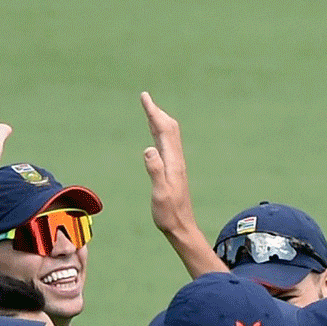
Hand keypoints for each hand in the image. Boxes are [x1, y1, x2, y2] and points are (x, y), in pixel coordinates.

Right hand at [140, 91, 199, 237]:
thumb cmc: (169, 214)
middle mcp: (176, 160)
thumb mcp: (160, 193)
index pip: (163, 130)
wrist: (181, 228)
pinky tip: (155, 137)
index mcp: (173, 162)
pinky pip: (167, 146)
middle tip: (145, 98)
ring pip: (169, 136)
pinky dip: (160, 134)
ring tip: (149, 111)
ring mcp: (176, 166)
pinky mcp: (173, 172)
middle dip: (157, 112)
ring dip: (159, 121)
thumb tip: (149, 149)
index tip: (145, 97)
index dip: (154, 112)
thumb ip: (155, 170)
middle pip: (169, 128)